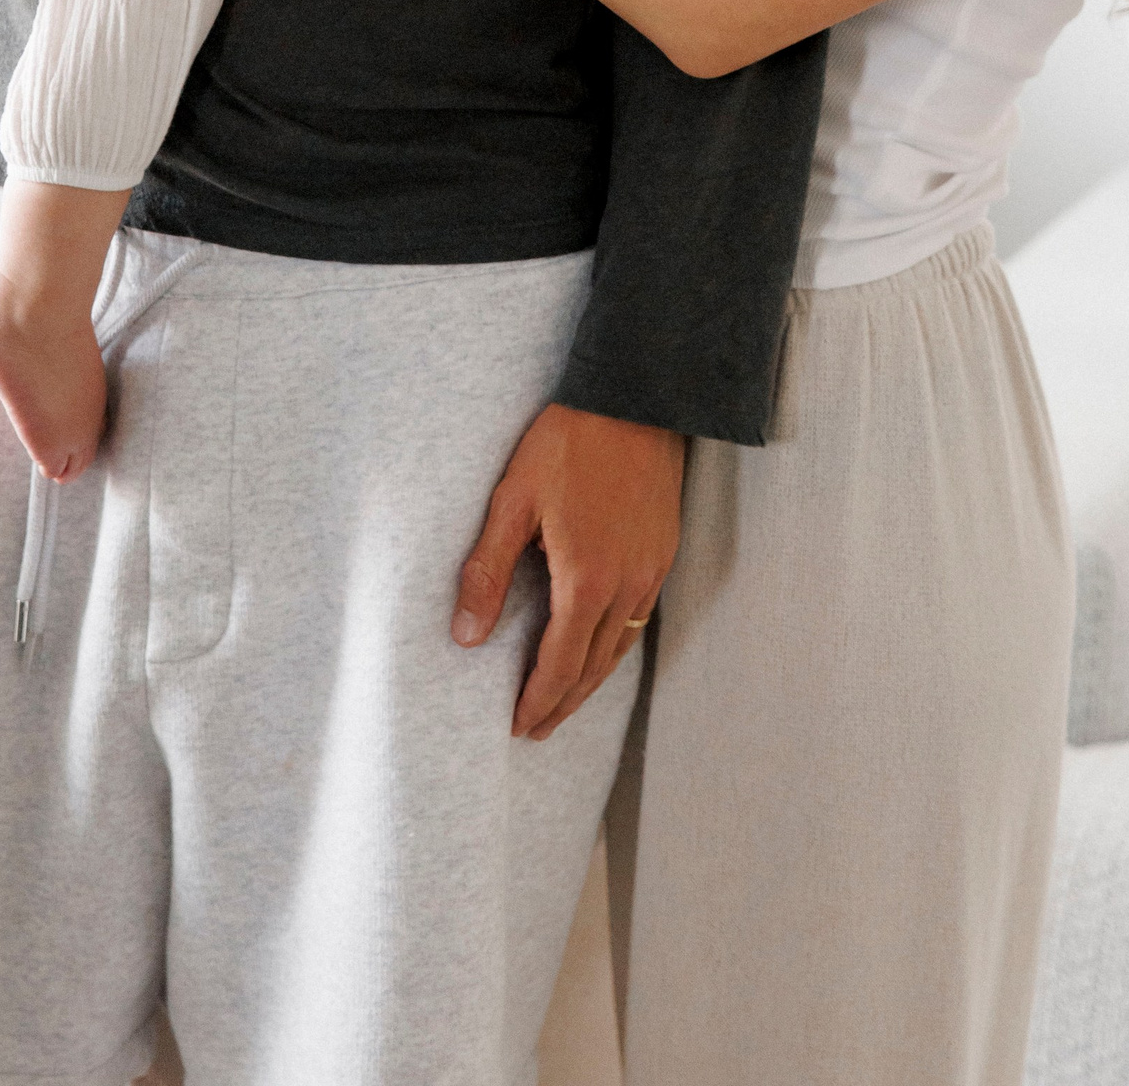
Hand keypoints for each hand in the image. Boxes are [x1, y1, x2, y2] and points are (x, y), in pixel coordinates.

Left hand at [453, 405, 683, 740]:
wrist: (636, 398)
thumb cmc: (569, 442)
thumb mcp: (514, 500)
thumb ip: (488, 571)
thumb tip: (465, 635)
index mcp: (586, 580)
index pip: (558, 663)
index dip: (536, 701)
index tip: (516, 726)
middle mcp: (625, 586)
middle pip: (592, 668)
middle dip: (561, 705)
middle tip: (534, 730)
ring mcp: (650, 571)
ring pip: (619, 648)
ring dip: (589, 683)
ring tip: (562, 703)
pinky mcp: (662, 552)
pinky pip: (638, 619)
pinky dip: (614, 648)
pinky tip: (600, 648)